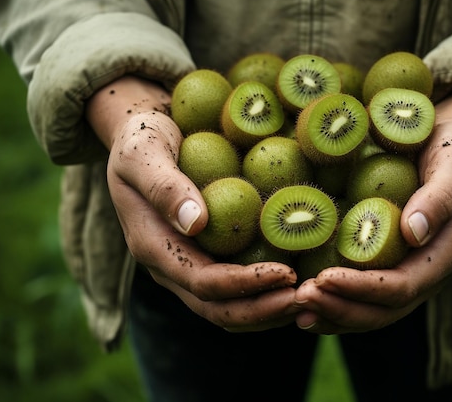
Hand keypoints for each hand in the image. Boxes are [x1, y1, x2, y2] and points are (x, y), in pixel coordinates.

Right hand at [86, 76, 299, 331]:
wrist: (141, 139)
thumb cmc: (143, 138)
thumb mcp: (144, 151)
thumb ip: (164, 186)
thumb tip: (197, 224)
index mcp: (153, 246)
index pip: (202, 282)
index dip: (245, 284)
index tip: (288, 273)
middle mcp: (170, 267)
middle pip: (218, 309)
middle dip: (263, 310)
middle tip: (307, 298)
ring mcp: (187, 267)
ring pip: (228, 310)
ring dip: (268, 312)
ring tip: (310, 300)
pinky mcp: (206, 259)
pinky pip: (236, 292)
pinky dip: (266, 295)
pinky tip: (299, 284)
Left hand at [294, 90, 451, 333]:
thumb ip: (441, 197)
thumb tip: (413, 233)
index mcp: (447, 253)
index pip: (403, 286)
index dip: (364, 288)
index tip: (323, 278)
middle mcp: (428, 271)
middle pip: (384, 309)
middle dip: (340, 308)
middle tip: (298, 299)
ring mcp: (409, 270)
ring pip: (372, 310)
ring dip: (333, 314)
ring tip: (296, 309)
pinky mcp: (390, 262)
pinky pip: (363, 293)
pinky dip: (334, 300)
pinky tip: (306, 301)